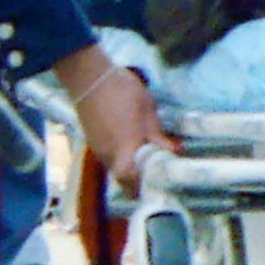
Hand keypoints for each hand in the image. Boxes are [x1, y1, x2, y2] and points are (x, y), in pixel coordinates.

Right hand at [59, 49, 170, 191]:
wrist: (90, 78)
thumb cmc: (122, 91)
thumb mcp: (147, 109)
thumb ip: (158, 134)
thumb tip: (175, 150)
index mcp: (125, 149)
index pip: (133, 181)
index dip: (145, 186)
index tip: (159, 181)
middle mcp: (110, 155)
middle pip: (123, 180)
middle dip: (137, 181)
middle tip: (153, 170)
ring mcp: (98, 149)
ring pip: (115, 169)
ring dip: (128, 167)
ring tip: (143, 152)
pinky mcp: (92, 141)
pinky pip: (108, 157)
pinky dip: (119, 156)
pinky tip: (127, 140)